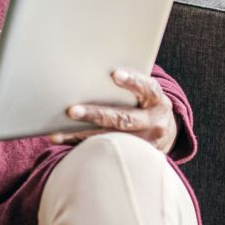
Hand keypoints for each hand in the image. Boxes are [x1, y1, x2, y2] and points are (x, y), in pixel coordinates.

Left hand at [49, 68, 177, 153]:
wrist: (166, 132)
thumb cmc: (146, 103)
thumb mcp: (146, 91)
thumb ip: (130, 83)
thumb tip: (93, 67)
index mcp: (157, 100)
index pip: (147, 88)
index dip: (132, 81)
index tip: (114, 74)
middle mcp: (154, 123)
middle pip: (124, 119)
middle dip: (96, 115)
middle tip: (71, 111)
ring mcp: (145, 143)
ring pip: (111, 140)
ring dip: (81, 136)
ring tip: (57, 134)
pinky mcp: (133, 157)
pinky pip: (106, 153)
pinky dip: (83, 147)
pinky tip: (63, 143)